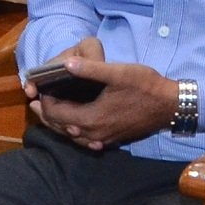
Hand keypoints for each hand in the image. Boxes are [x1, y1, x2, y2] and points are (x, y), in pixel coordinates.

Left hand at [26, 36, 183, 152]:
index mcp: (92, 117)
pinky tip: (73, 126)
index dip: (46, 102)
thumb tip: (65, 64)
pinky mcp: (111, 139)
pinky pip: (84, 139)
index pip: (57, 113)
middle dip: (46, 114)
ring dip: (58, 124)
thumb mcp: (118, 73)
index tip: (41, 89)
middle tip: (34, 102)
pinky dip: (73, 132)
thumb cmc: (145, 86)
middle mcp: (94, 133)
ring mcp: (103, 139)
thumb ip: (91, 69)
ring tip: (47, 113)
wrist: (170, 105)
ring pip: (72, 136)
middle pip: (61, 127)